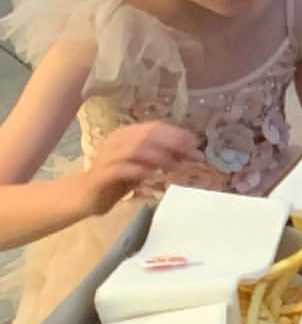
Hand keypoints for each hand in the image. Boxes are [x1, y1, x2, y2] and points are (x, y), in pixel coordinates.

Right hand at [81, 124, 201, 214]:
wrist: (84, 196)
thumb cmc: (117, 180)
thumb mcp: (144, 166)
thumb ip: (163, 158)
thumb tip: (191, 153)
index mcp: (126, 134)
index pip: (155, 127)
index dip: (177, 134)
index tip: (195, 144)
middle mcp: (116, 141)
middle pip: (147, 135)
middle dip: (172, 143)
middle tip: (190, 155)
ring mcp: (106, 156)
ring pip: (135, 149)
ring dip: (159, 157)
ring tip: (175, 166)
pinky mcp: (100, 175)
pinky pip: (120, 168)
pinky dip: (138, 170)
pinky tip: (151, 176)